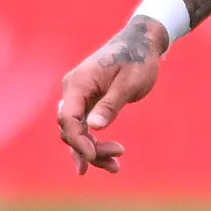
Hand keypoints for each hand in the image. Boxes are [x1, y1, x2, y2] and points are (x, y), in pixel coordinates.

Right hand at [54, 17, 167, 175]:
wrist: (142, 44)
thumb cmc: (138, 60)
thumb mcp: (129, 82)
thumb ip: (111, 104)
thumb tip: (94, 126)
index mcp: (78, 83)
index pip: (68, 119)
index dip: (78, 141)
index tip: (94, 156)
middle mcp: (73, 90)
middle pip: (70, 130)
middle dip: (89, 148)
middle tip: (118, 157)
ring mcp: (78, 97)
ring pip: (77, 132)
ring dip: (93, 151)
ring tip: (115, 167)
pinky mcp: (87, 103)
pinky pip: (84, 128)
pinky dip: (93, 144)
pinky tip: (107, 161)